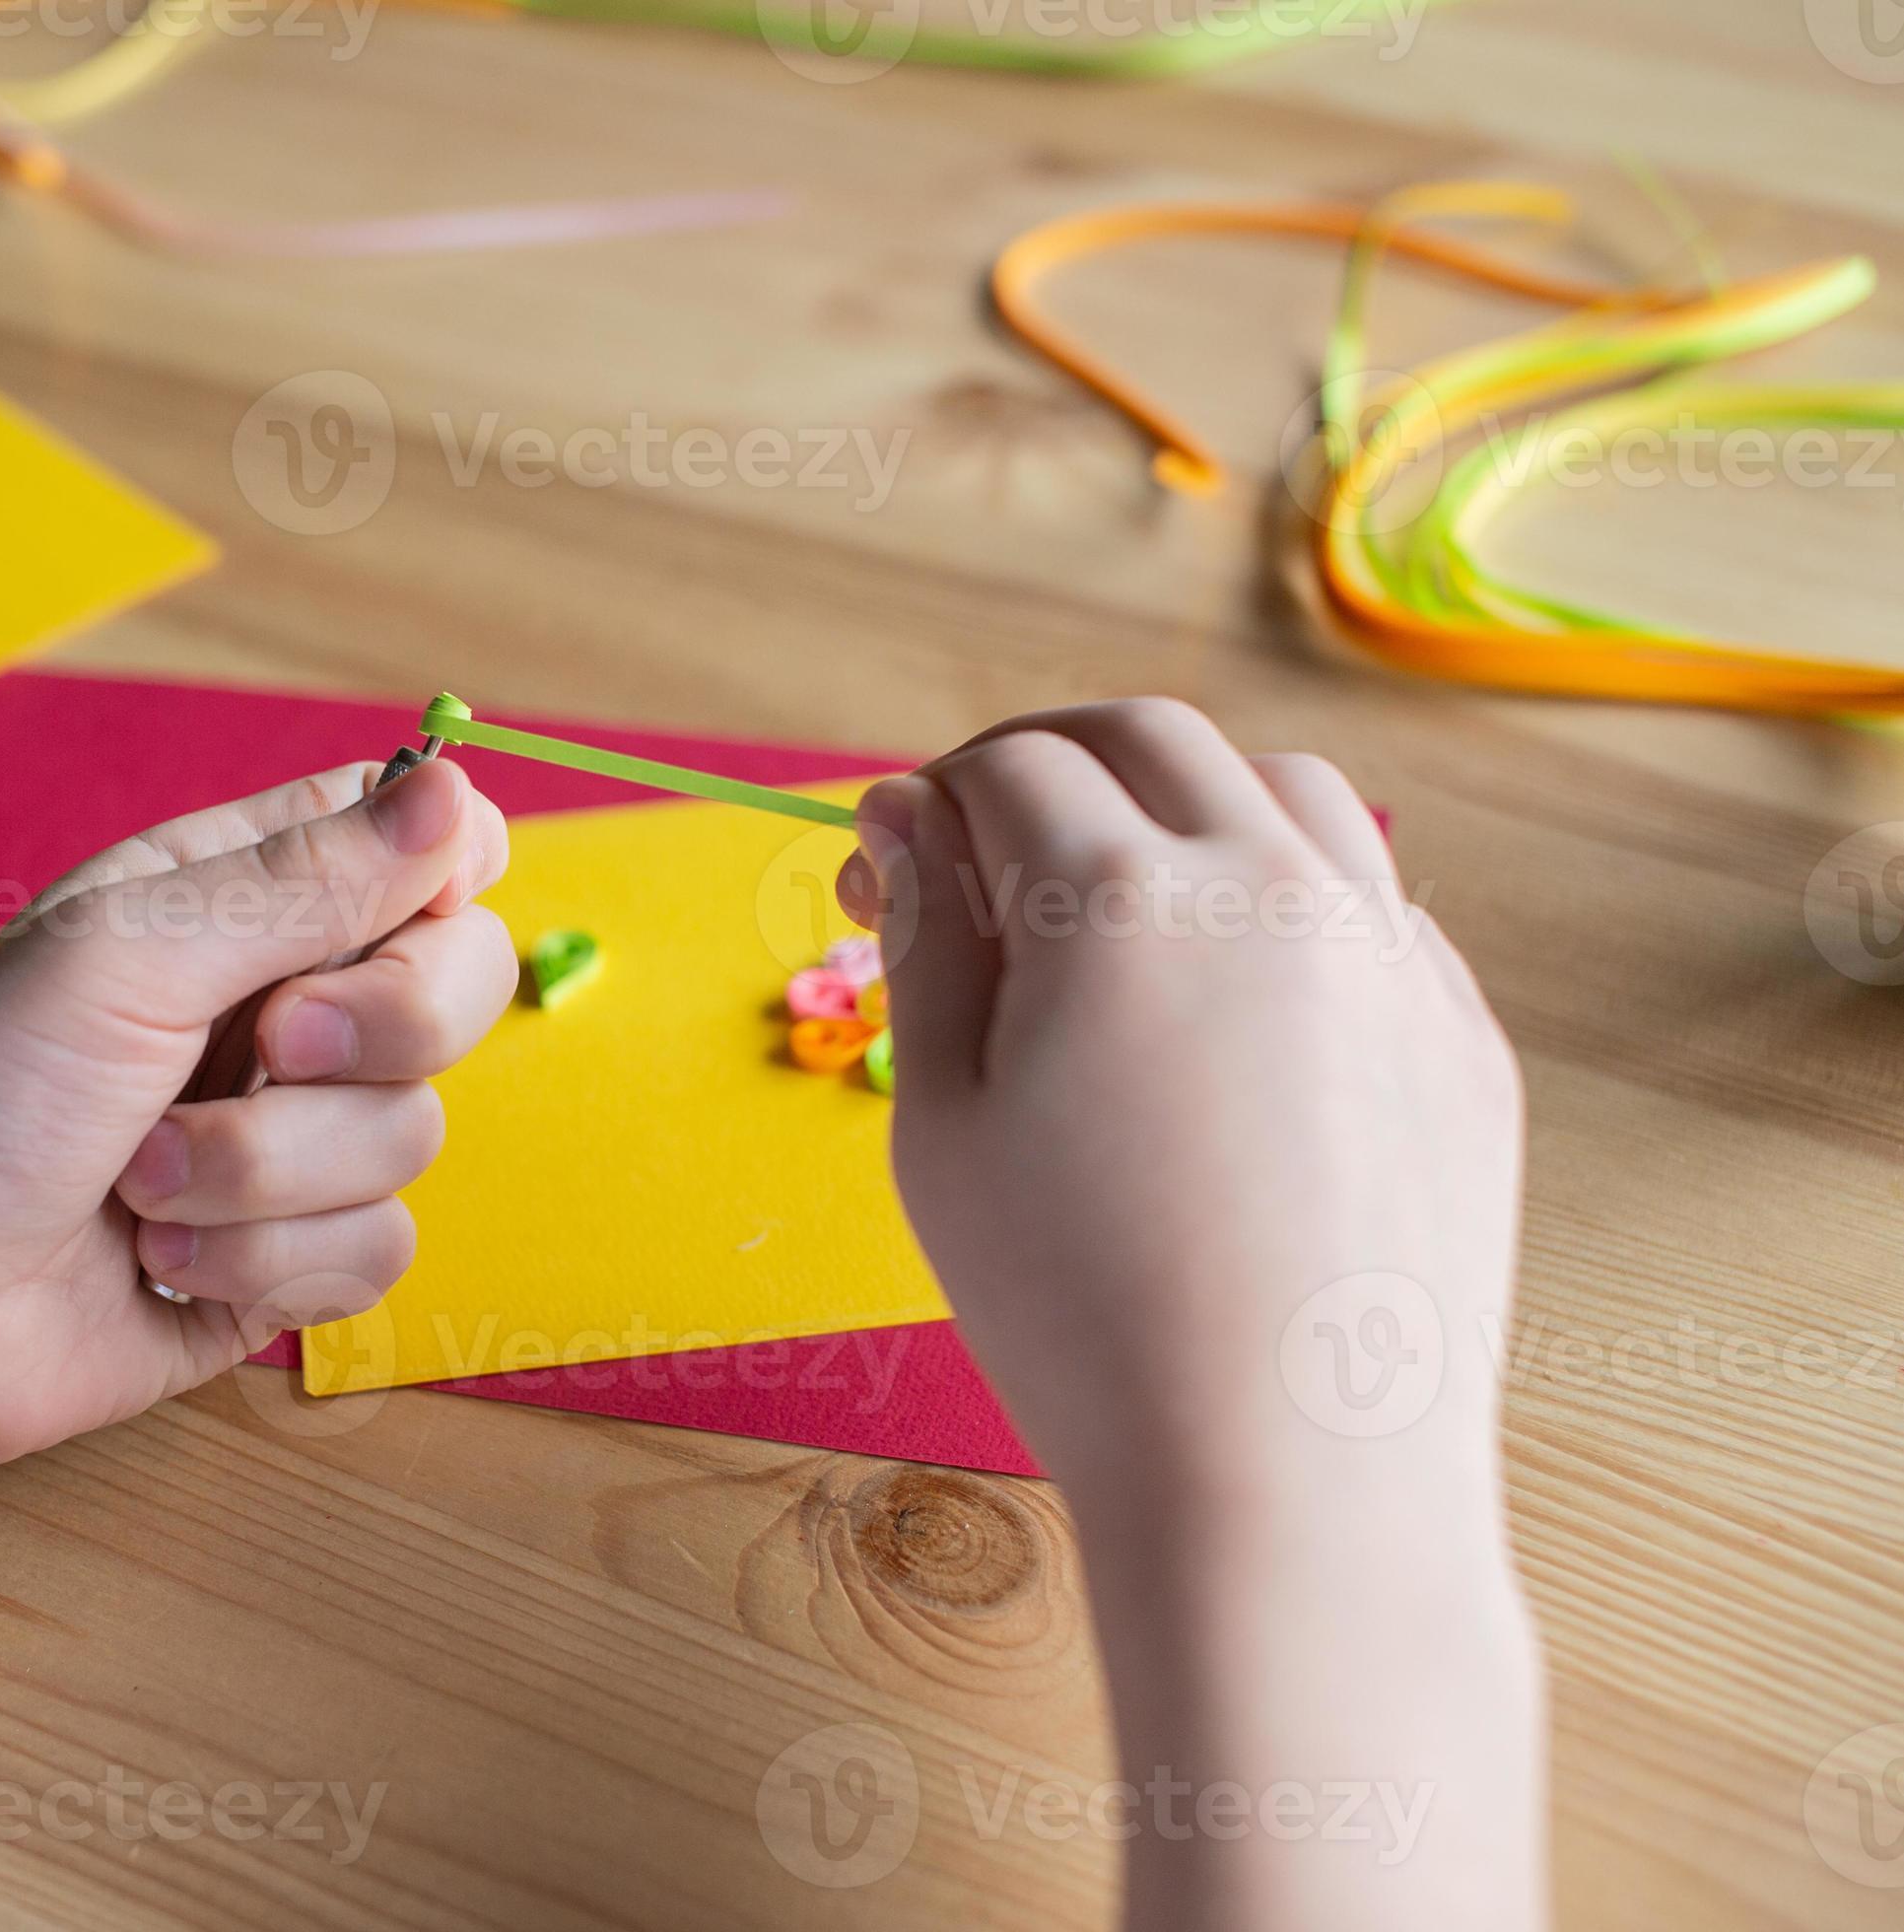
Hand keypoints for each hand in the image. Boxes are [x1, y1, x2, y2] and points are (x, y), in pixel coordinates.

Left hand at [0, 757, 512, 1486]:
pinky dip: (265, 1262)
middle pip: (459, 987)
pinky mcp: (284, 1261)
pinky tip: (160, 1265)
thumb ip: (308, 878)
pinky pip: (376, 1254)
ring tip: (142, 1185)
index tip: (405, 907)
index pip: (419, 845)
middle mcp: (278, 1009)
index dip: (442, 876)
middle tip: (267, 1045)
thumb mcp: (132, 951)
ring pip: (414, 1136)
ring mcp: (288, 1140)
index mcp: (236, 897)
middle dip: (377, 1030)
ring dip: (269, 1171)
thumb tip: (462, 793)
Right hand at [842, 699, 1541, 1931]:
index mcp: (1119, 896)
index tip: (895, 873)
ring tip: (1119, 907)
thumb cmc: (1077, 1318)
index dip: (929, 805)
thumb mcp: (944, 1128)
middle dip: (1048, 762)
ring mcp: (1389, 953)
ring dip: (1184, 805)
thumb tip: (905, 819)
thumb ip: (925, 945)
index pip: (1008, 767)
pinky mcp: (1460, 1034)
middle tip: (985, 852)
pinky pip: (1375, 903)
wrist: (1290, 1486)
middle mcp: (1273, 883)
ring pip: (1287, 789)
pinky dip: (1288, 898)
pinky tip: (1232, 1005)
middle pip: (1149, 737)